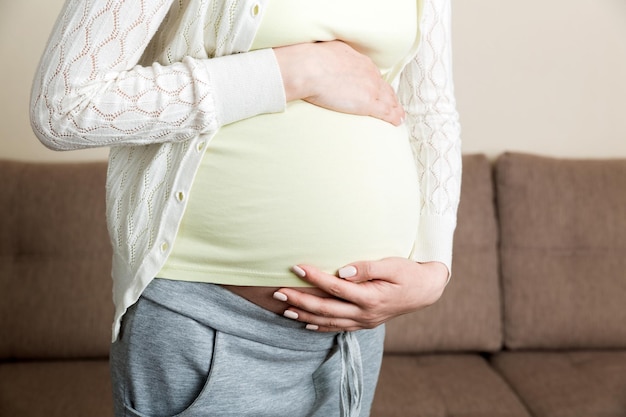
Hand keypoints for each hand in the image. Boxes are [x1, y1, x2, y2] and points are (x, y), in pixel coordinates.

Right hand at [273, 41, 404, 125]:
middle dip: (390, 97)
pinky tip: (398, 122)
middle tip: (394, 105)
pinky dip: (394, 117)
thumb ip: (334, 58)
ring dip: (395, 108)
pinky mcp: (368, 103)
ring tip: (399, 116)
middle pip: (384, 87)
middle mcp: (369, 73)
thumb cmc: (312, 60)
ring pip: (389, 100)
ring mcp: (370, 88)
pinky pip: (386, 112)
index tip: (380, 90)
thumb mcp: (328, 52)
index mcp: (359, 61)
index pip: (373, 75)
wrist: (310, 68)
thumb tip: (329, 61)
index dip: (378, 84)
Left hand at [274, 258, 448, 331]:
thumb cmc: (408, 273)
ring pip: (328, 321)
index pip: (335, 288)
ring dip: (304, 315)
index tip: (297, 267)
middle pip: (325, 309)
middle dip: (300, 301)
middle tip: (278, 292)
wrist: (425, 290)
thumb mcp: (392, 265)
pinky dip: (319, 326)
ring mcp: (363, 321)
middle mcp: (364, 314)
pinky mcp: (364, 323)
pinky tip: (305, 323)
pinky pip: (337, 328)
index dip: (314, 278)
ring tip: (283, 308)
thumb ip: (367, 268)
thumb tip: (342, 271)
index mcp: (370, 298)